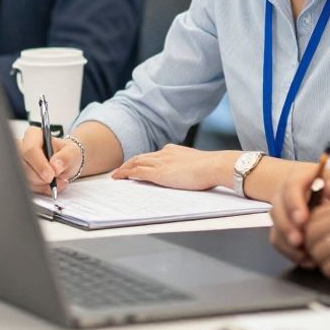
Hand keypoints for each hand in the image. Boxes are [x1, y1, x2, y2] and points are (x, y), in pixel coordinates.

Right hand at [19, 127, 82, 194]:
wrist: (65, 163)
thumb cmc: (66, 153)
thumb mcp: (72, 152)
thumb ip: (66, 156)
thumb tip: (55, 165)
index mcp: (33, 135)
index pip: (30, 149)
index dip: (40, 164)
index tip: (51, 174)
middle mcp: (21, 147)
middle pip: (23, 167)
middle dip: (41, 177)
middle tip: (55, 179)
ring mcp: (18, 162)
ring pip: (23, 179)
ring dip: (41, 184)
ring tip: (56, 180)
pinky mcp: (19, 176)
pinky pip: (26, 187)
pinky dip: (40, 189)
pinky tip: (49, 185)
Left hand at [111, 145, 230, 190]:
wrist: (214, 165)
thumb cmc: (211, 168)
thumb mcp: (198, 165)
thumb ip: (190, 168)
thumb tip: (192, 175)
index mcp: (173, 151)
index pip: (153, 155)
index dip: (143, 160)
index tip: (138, 164)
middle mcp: (164, 154)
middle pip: (141, 157)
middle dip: (130, 163)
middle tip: (121, 169)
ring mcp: (160, 162)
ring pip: (136, 163)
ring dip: (124, 169)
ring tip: (116, 175)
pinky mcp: (158, 173)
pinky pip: (137, 172)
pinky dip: (126, 174)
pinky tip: (120, 178)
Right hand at [269, 166, 329, 267]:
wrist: (328, 197)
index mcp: (300, 177)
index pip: (291, 186)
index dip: (294, 204)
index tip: (303, 219)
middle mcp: (286, 193)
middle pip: (278, 208)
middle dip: (287, 227)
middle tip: (299, 241)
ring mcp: (282, 212)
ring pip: (275, 226)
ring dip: (287, 242)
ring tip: (304, 255)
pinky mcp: (281, 229)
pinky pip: (278, 241)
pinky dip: (290, 252)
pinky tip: (306, 260)